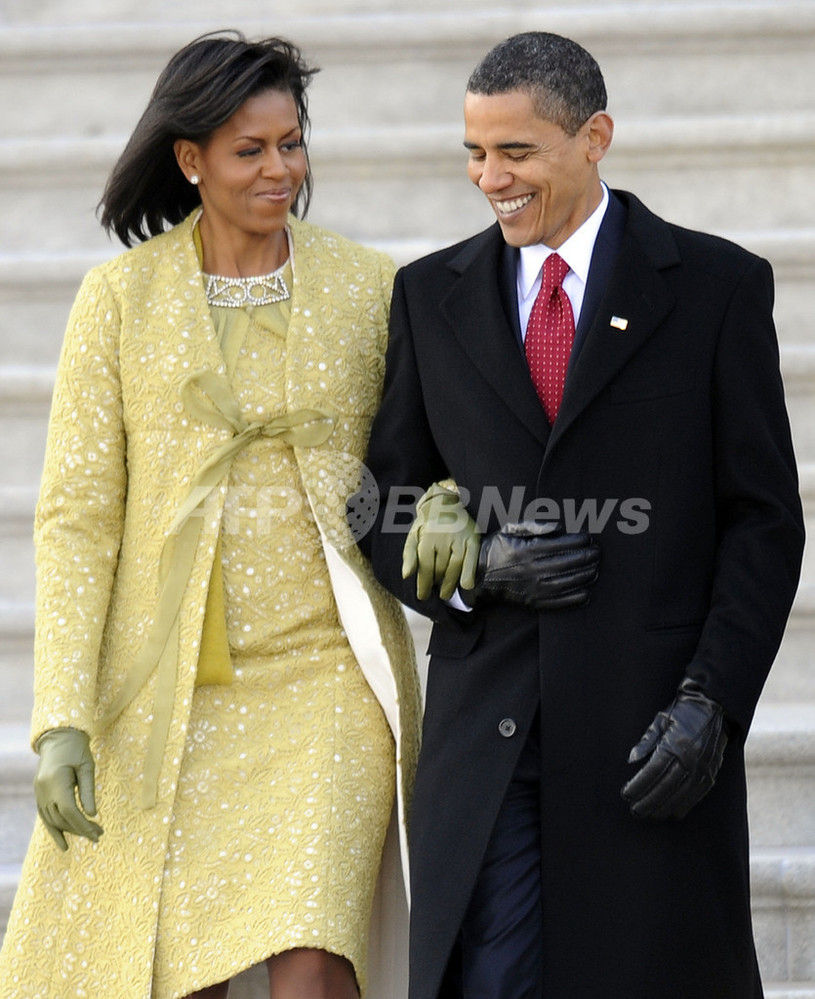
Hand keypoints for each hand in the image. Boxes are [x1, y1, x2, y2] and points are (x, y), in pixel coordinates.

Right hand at [34, 728, 103, 850]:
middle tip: (100, 835)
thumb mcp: (87, 767)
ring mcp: (39, 793)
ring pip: (53, 820)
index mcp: (55, 781)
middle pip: (61, 818)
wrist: (59, 737)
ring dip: (71, 830)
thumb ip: (88, 791)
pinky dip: (55, 830)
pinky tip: (64, 844)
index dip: (82, 824)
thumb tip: (92, 815)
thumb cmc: (77, 750)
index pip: (69, 811)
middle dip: (80, 829)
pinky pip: (45, 817)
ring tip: (91, 835)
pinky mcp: (39, 794)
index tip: (97, 833)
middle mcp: (43, 790)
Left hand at [402, 480, 480, 599]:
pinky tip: (466, 585)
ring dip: (451, 584)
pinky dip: (469, 573)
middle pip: (440, 569)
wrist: (444, 503)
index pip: (425, 567)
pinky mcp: (473, 537)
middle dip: (437, 584)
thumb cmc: (427, 524)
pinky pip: (472, 559)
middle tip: (436, 594)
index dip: (423, 585)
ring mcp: (459, 538)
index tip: (422, 596)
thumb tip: (406, 575)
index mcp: (427, 538)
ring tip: (446, 594)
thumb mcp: (413, 536)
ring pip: (455, 567)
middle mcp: (443, 538)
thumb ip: (409, 555)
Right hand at [463, 520, 599, 609]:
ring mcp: (532, 587)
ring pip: (565, 582)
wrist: (477, 576)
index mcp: (526, 550)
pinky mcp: (531, 601)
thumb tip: (557, 527)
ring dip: (584, 576)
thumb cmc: (496, 548)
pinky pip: (556, 602)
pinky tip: (586, 594)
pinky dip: (573, 599)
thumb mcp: (510, 530)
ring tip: (596, 570)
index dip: (577, 541)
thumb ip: (533, 526)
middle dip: (586, 558)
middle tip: (597, 553)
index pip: (559, 545)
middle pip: (566, 563)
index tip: (588, 538)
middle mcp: (531, 569)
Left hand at [621, 677, 729, 820]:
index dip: (639, 785)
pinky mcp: (711, 773)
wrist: (715, 707)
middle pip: (665, 787)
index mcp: (675, 744)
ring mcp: (702, 768)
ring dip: (664, 807)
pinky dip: (683, 806)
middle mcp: (690, 759)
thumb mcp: (661, 720)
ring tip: (650, 815)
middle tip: (635, 811)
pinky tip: (672, 813)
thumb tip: (631, 760)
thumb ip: (647, 741)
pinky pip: (696, 795)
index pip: (653, 771)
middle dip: (649, 801)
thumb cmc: (682, 713)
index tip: (626, 794)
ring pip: (680, 795)